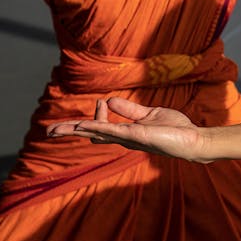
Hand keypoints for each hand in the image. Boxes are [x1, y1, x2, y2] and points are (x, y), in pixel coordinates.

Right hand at [47, 96, 210, 162]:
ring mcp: (127, 137)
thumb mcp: (149, 114)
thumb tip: (109, 100)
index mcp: (124, 132)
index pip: (100, 124)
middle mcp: (122, 137)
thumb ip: (129, 110)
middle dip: (69, 131)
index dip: (97, 110)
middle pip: (89, 134)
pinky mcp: (135, 135)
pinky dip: (96, 125)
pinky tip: (81, 125)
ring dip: (75, 130)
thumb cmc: (174, 129)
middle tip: (48, 131)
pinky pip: (110, 129)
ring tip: (54, 131)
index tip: (104, 101)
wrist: (192, 139)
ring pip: (95, 133)